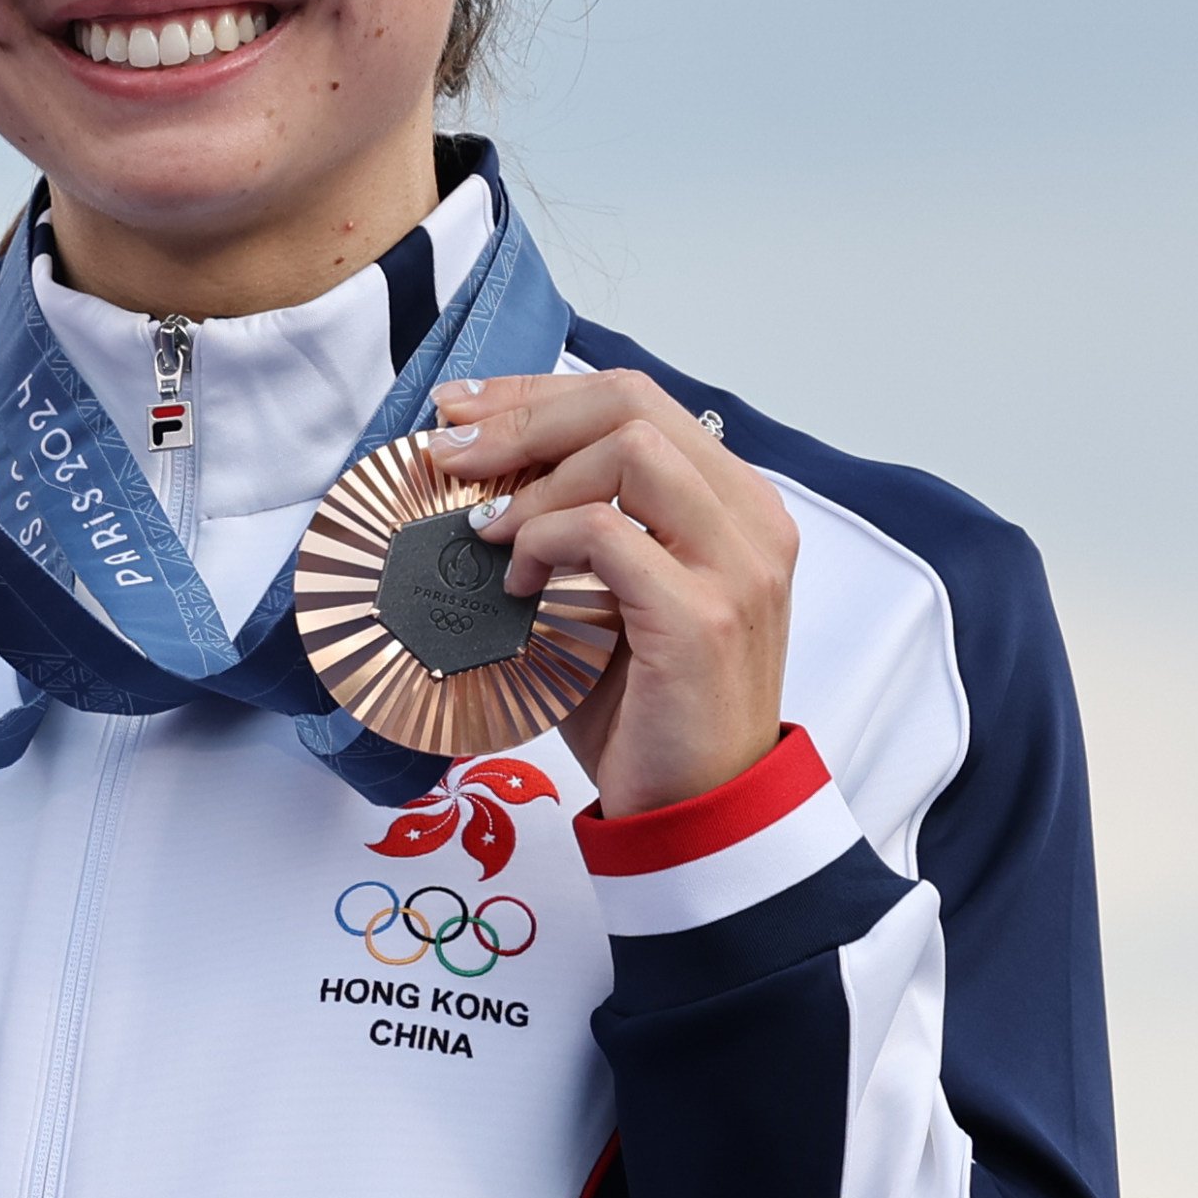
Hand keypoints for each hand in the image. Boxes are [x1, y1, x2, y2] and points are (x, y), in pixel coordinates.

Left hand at [433, 370, 797, 816]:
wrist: (696, 806)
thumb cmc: (643, 703)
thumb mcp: (602, 593)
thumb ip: (568, 525)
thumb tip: (474, 469)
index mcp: (731, 502)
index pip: (633, 398)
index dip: (534, 392)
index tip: (459, 409)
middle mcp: (748, 520)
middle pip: (630, 402)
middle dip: (521, 416)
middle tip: (449, 454)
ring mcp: (736, 565)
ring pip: (630, 448)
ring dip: (538, 483)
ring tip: (491, 536)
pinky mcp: (703, 615)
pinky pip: (609, 533)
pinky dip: (545, 544)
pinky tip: (518, 586)